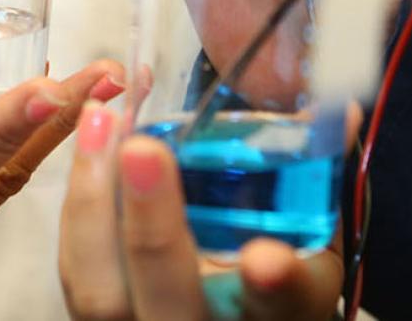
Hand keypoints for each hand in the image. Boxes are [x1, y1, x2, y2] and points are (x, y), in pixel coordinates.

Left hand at [59, 102, 360, 320]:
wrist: (220, 315)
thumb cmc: (266, 276)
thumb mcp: (305, 239)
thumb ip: (314, 179)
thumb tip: (336, 111)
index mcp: (277, 318)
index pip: (281, 307)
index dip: (274, 286)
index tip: (264, 258)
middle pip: (169, 302)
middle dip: (152, 226)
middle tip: (142, 149)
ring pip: (100, 292)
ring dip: (94, 202)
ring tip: (99, 124)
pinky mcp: (96, 316)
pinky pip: (75, 270)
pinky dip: (77, 205)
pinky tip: (86, 144)